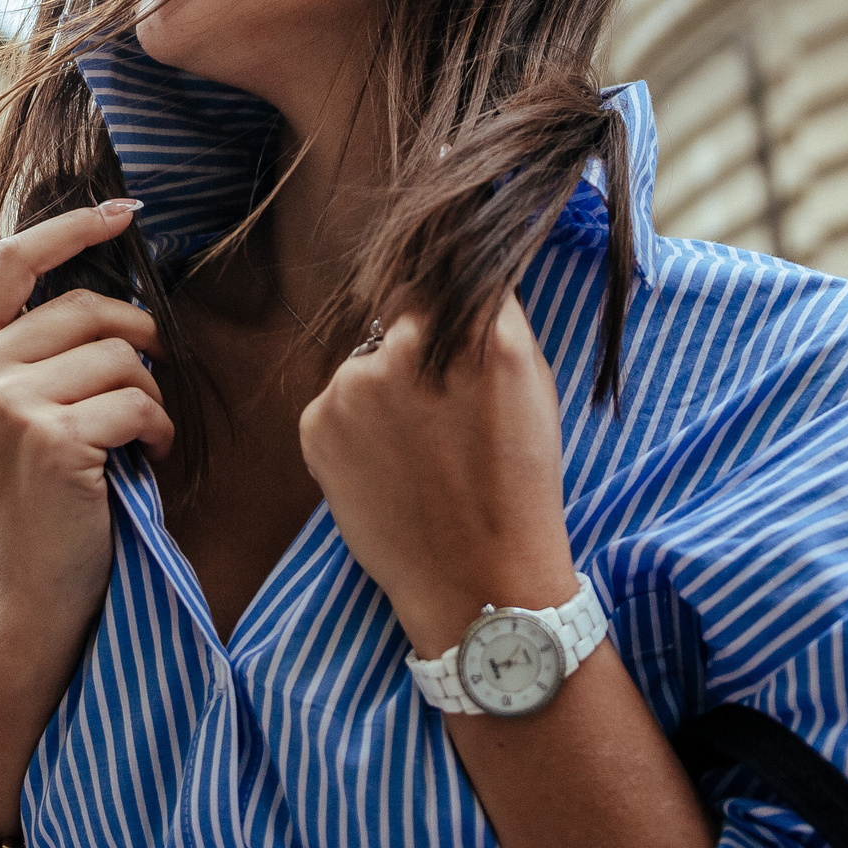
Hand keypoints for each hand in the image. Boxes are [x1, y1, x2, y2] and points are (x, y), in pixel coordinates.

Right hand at [0, 200, 172, 664]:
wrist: (20, 597)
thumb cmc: (32, 503)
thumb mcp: (8, 413)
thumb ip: (29, 349)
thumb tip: (104, 287)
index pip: (9, 261)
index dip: (70, 228)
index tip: (123, 211)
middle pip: (84, 308)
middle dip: (134, 342)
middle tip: (144, 389)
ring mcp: (3, 404)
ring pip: (119, 356)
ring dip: (148, 397)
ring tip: (138, 438)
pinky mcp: (48, 438)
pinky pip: (137, 402)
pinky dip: (159, 431)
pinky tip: (147, 462)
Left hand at [298, 293, 575, 657]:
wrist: (477, 580)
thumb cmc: (517, 485)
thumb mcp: (530, 385)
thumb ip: (492, 319)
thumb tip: (458, 267)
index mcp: (478, 327)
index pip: (446, 266)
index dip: (446, 294)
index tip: (448, 319)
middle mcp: (409, 343)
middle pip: (401, 312)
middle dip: (416, 346)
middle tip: (438, 410)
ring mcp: (356, 382)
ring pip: (365, 363)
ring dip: (383, 391)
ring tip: (415, 454)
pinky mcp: (317, 421)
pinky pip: (335, 405)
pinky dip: (354, 430)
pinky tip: (386, 471)